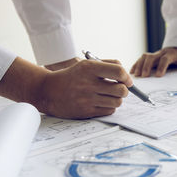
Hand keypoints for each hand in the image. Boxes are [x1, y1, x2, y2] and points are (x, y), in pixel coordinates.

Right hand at [0, 57, 132, 118]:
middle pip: (121, 89)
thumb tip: (126, 74)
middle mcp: (88, 84)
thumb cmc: (72, 77)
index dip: (127, 77)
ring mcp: (87, 99)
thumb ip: (107, 65)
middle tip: (120, 89)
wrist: (48, 91)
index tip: (128, 80)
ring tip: (110, 96)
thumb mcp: (86, 64)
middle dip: (124, 90)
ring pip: (117, 102)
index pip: (118, 71)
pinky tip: (102, 103)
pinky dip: (109, 107)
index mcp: (89, 68)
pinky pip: (109, 111)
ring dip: (117, 99)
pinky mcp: (86, 111)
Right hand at [130, 47, 176, 76]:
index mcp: (171, 54)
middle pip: (151, 57)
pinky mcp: (151, 57)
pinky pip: (141, 59)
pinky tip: (132, 72)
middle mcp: (161, 53)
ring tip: (136, 75)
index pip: (165, 59)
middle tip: (144, 76)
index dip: (162, 66)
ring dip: (139, 65)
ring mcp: (155, 54)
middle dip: (147, 66)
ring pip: (145, 57)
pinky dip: (136, 64)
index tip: (159, 76)